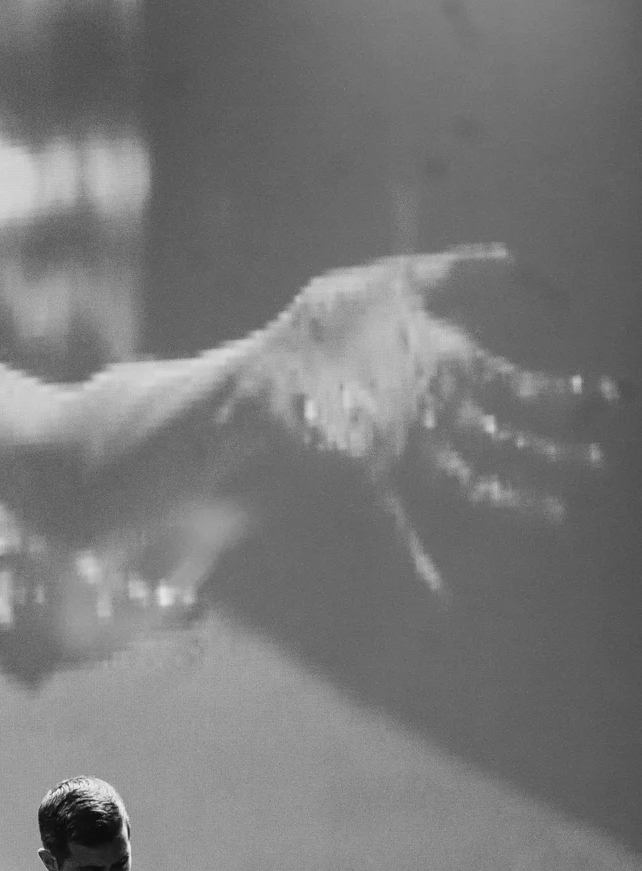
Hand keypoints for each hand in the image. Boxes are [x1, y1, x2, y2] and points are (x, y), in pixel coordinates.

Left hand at [228, 245, 621, 591]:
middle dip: (555, 452)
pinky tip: (440, 597)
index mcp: (449, 366)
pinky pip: (397, 528)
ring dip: (516, 497)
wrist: (265, 362)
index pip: (519, 388)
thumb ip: (467, 272)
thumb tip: (542, 289)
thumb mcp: (401, 281)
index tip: (604, 403)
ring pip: (474, 477)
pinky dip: (417, 564)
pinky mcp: (367, 477)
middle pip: (508, 437)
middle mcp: (436, 414)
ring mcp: (405, 449)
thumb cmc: (325, 320)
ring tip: (557, 513)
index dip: (564, 398)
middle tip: (598, 464)